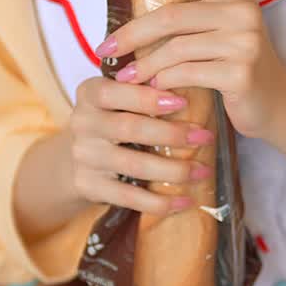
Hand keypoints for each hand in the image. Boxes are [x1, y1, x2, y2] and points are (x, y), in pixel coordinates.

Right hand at [69, 73, 215, 215]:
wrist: (79, 156)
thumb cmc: (113, 118)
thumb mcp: (119, 98)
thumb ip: (144, 89)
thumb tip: (195, 83)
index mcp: (90, 93)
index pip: (115, 92)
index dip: (149, 98)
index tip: (184, 102)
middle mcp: (82, 123)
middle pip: (130, 128)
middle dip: (172, 134)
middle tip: (205, 137)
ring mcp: (83, 156)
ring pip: (134, 165)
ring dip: (174, 170)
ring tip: (202, 171)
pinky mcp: (87, 185)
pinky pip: (129, 196)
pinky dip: (160, 202)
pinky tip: (185, 201)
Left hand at [95, 0, 285, 138]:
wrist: (273, 100)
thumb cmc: (235, 61)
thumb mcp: (221, 28)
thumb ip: (193, 13)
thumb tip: (133, 13)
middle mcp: (245, 11)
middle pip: (174, 16)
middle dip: (133, 34)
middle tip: (106, 48)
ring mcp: (246, 42)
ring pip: (176, 49)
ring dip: (145, 66)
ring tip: (127, 77)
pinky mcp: (242, 74)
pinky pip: (187, 73)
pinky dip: (164, 81)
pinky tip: (154, 88)